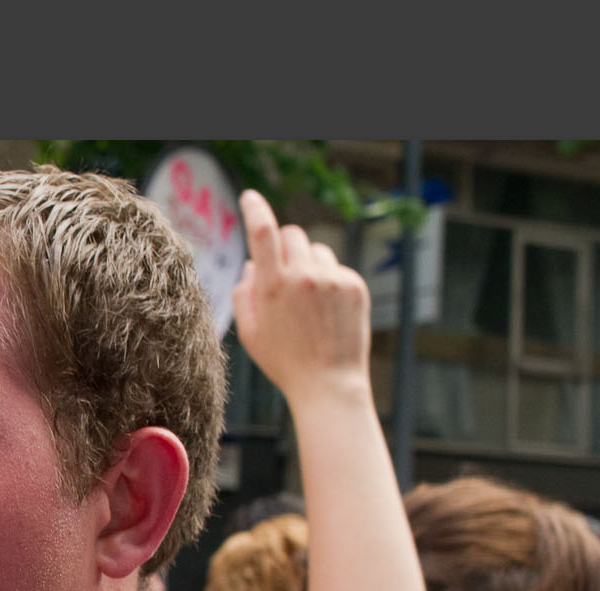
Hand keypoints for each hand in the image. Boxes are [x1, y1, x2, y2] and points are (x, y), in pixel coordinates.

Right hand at [231, 189, 371, 399]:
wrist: (328, 384)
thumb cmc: (283, 361)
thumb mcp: (250, 332)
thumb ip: (244, 293)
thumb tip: (252, 265)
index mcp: (273, 286)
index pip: (263, 233)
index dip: (255, 210)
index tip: (250, 196)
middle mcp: (304, 276)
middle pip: (292, 234)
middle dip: (284, 246)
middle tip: (283, 271)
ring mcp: (333, 279)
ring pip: (317, 250)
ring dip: (309, 264)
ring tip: (308, 302)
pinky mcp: (355, 286)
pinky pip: (337, 269)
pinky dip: (329, 282)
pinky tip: (327, 312)